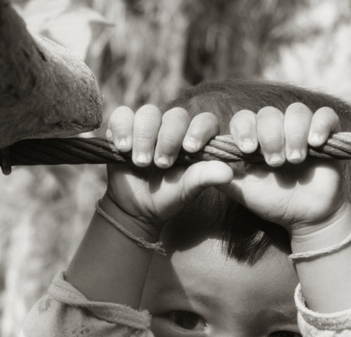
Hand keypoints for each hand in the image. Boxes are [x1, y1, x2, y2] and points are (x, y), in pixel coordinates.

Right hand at [103, 105, 235, 233]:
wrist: (136, 208)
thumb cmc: (167, 197)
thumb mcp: (187, 190)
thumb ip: (205, 178)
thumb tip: (228, 173)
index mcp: (194, 138)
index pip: (204, 121)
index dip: (199, 129)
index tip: (190, 149)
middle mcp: (172, 128)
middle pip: (175, 115)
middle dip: (169, 138)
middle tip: (161, 163)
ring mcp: (147, 126)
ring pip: (148, 113)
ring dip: (144, 136)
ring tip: (140, 162)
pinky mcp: (123, 129)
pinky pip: (121, 116)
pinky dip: (121, 129)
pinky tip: (123, 148)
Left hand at [214, 104, 348, 235]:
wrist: (306, 217)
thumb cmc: (272, 202)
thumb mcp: (242, 192)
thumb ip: (220, 177)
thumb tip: (196, 164)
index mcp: (255, 139)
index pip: (243, 120)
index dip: (242, 129)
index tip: (244, 150)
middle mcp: (277, 130)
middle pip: (268, 114)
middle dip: (269, 136)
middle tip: (273, 163)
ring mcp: (302, 130)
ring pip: (296, 112)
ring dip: (293, 133)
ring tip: (294, 160)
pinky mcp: (327, 134)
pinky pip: (326, 116)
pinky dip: (320, 125)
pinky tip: (315, 143)